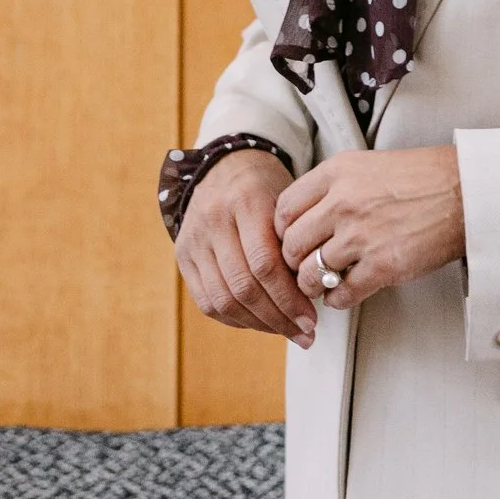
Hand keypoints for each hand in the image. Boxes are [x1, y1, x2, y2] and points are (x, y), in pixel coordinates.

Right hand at [176, 149, 316, 348]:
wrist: (226, 166)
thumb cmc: (266, 187)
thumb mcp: (288, 200)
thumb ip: (296, 240)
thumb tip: (317, 292)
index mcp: (245, 201)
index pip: (265, 263)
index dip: (289, 298)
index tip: (312, 318)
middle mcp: (214, 220)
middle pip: (243, 286)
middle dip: (278, 317)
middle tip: (305, 332)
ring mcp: (194, 239)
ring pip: (223, 299)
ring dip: (259, 324)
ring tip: (287, 332)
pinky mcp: (182, 256)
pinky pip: (207, 302)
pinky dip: (235, 319)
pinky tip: (260, 323)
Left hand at [276, 145, 464, 312]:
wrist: (466, 192)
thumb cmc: (426, 177)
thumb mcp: (368, 165)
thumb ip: (335, 186)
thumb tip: (308, 214)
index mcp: (338, 173)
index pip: (284, 208)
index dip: (281, 231)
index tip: (288, 239)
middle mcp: (343, 202)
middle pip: (291, 244)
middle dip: (293, 262)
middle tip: (301, 266)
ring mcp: (361, 236)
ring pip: (310, 274)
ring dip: (312, 285)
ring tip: (321, 284)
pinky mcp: (382, 266)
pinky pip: (342, 293)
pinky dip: (338, 300)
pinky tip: (344, 293)